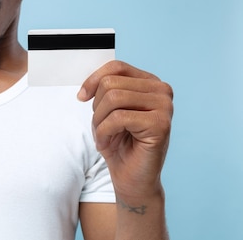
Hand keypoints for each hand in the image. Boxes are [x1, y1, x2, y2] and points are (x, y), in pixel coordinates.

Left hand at [78, 61, 173, 199]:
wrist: (132, 178)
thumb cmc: (120, 144)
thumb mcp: (107, 110)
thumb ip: (104, 90)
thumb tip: (87, 87)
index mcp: (150, 82)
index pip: (116, 67)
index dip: (93, 80)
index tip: (81, 97)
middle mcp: (161, 90)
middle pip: (111, 83)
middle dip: (96, 108)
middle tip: (101, 127)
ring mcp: (164, 106)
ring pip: (113, 98)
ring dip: (99, 121)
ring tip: (104, 136)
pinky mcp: (161, 124)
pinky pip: (118, 118)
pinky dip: (104, 132)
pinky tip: (109, 144)